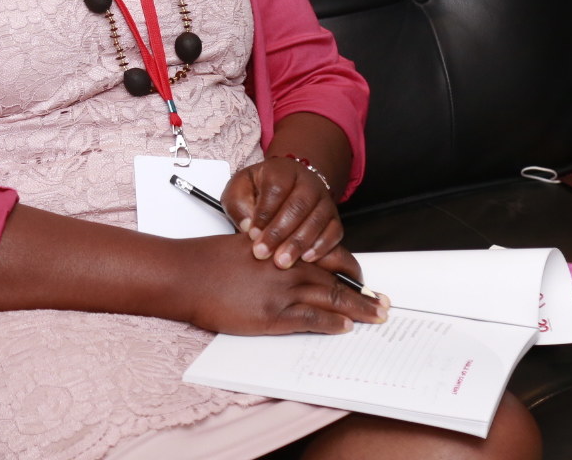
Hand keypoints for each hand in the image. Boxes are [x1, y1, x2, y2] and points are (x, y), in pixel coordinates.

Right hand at [174, 232, 388, 334]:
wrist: (188, 275)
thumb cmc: (210, 260)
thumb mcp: (246, 244)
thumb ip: (272, 251)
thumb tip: (287, 260)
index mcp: (283, 248)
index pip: (328, 255)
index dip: (351, 268)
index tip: (364, 278)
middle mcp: (288, 266)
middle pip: (337, 279)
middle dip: (364, 292)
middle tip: (383, 302)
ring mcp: (282, 291)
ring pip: (332, 298)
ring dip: (358, 308)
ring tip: (377, 316)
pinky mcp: (272, 315)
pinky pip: (312, 319)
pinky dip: (332, 323)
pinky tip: (345, 326)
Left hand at [223, 156, 357, 279]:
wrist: (287, 185)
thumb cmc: (260, 190)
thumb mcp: (240, 189)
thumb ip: (238, 204)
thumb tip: (248, 225)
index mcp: (282, 170)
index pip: (276, 188)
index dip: (264, 213)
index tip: (252, 233)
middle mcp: (307, 182)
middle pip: (298, 206)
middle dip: (279, 233)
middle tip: (263, 253)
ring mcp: (324, 199)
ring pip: (317, 220)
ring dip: (298, 243)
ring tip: (281, 261)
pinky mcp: (334, 217)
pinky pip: (334, 231)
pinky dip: (322, 247)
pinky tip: (306, 259)